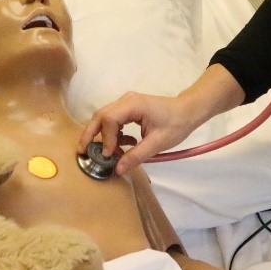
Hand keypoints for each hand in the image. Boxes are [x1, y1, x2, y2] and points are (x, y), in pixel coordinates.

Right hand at [78, 92, 196, 174]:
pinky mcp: (129, 108)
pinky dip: (113, 133)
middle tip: (82, 151)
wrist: (188, 111)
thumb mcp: (157, 143)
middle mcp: (126, 100)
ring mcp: (126, 103)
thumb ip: (136, 156)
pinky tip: (124, 144)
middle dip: (90, 134)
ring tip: (108, 153)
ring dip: (103, 135)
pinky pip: (114, 119)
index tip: (109, 155)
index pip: (109, 119)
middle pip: (101, 115)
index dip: (106, 138)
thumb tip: (117, 169)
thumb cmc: (176, 125)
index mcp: (133, 105)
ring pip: (105, 117)